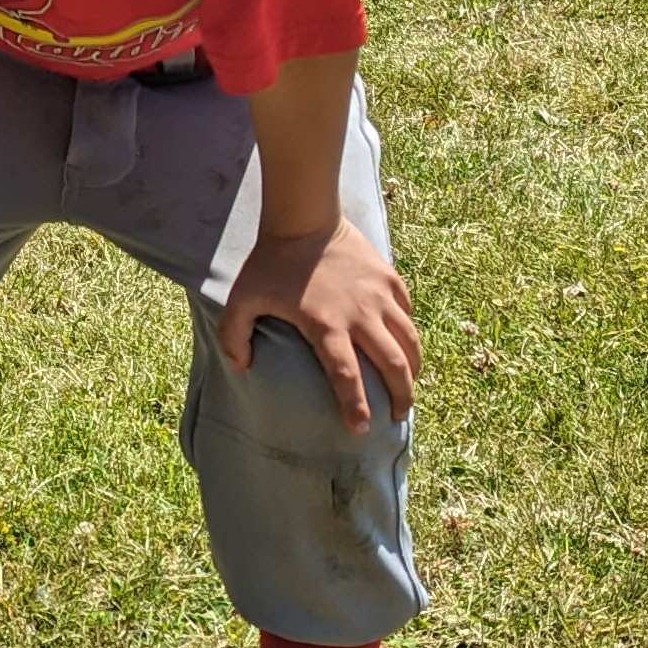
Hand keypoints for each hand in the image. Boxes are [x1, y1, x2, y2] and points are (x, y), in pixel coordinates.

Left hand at [217, 219, 418, 429]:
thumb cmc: (271, 262)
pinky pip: (407, 313)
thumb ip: (233, 337)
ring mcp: (379, 296)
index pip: (346, 377)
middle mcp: (360, 315)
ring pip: (409, 341)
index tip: (361, 430)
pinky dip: (409, 333)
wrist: (303, 217)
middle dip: (401, 396)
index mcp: (326, 325)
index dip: (355, 407)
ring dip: (413, 369)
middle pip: (392, 365)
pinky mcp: (390, 278)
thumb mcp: (242, 299)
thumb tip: (241, 368)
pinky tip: (405, 346)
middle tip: (398, 416)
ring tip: (409, 387)